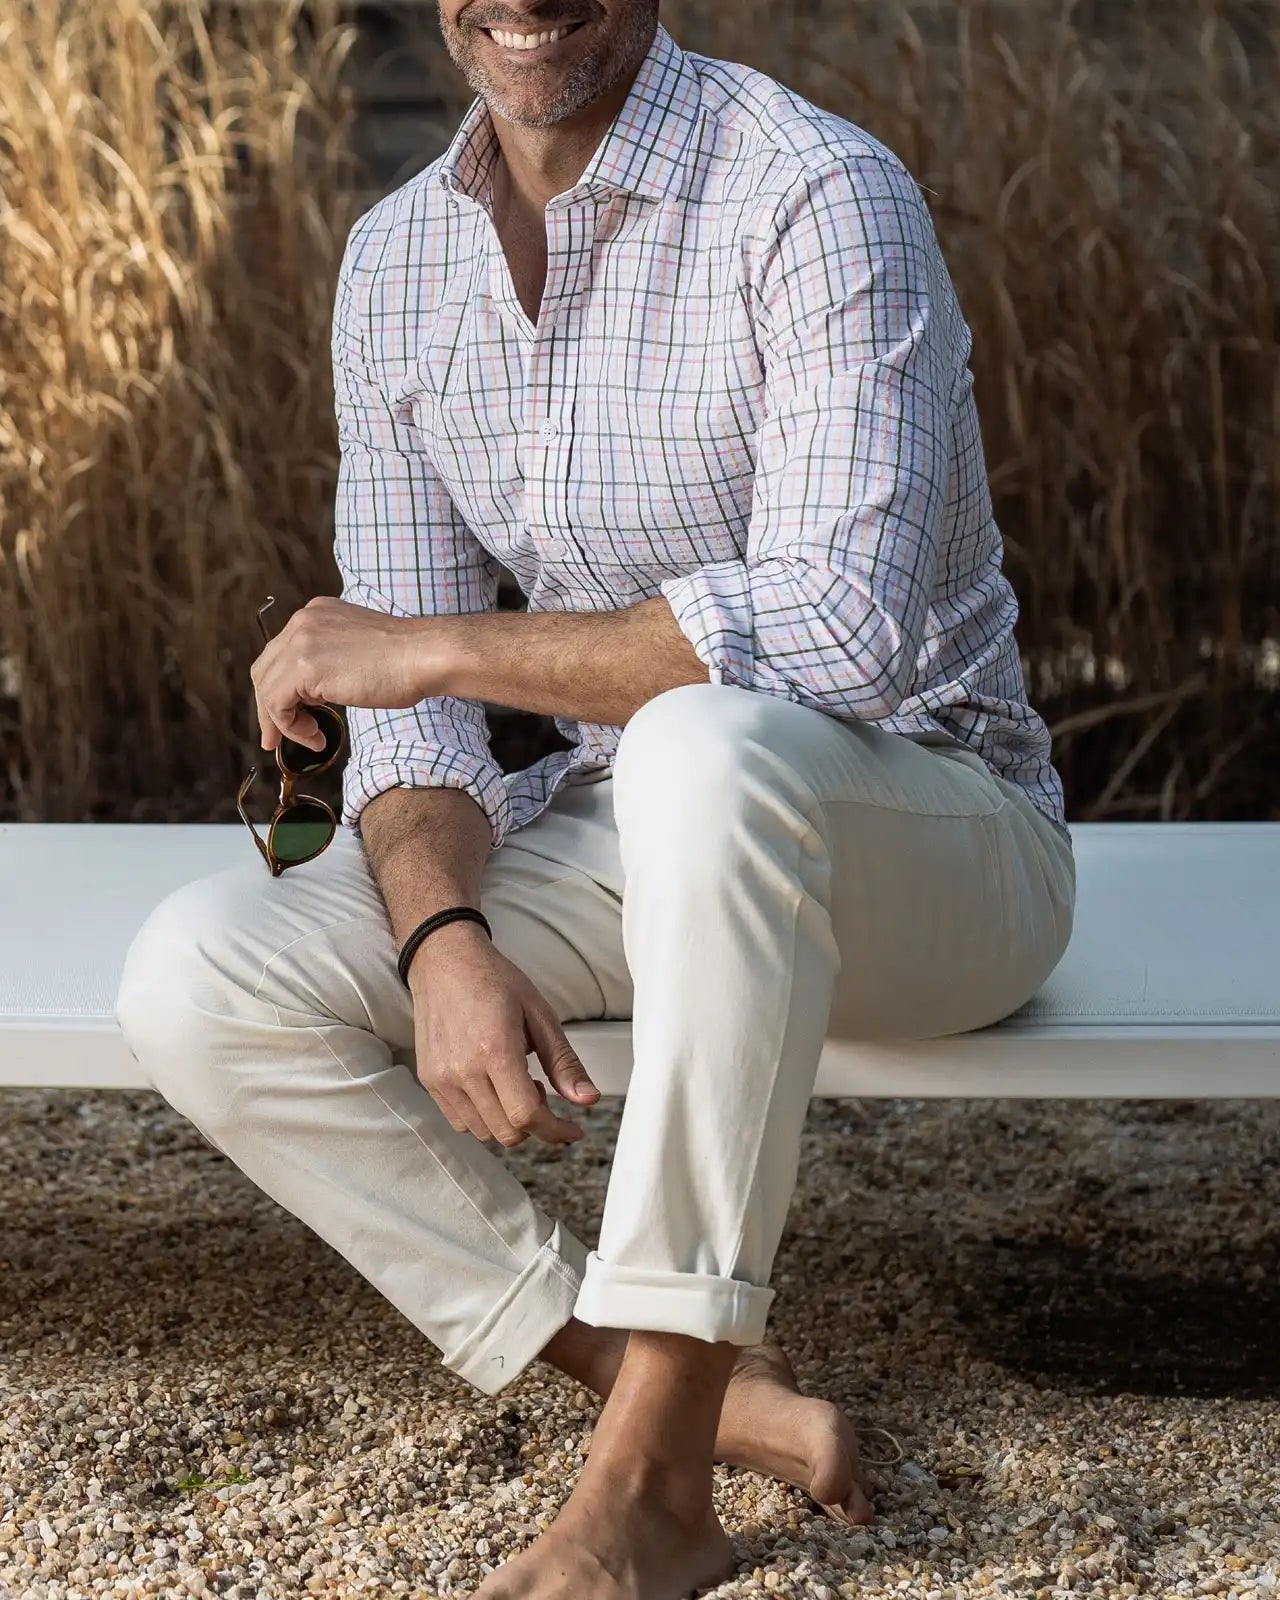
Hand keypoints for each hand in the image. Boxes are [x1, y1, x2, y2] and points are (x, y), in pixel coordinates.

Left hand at [250, 595, 444, 752]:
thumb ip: (330, 660)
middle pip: (264, 669)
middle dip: (268, 707)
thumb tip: (314, 693)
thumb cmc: (406, 660)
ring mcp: (301, 641)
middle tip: (276, 736)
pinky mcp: (304, 666)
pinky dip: (290, 727)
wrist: (424, 655)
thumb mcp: (357, 650)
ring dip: (281, 721)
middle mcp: (302, 621)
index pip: (280, 654)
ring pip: (266, 688)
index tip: (289, 715)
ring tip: (308, 738)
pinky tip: (314, 737)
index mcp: (316, 614)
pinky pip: (277, 704)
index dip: (278, 688)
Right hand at [409, 923, 599, 1146]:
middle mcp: (463, 1070)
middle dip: (535, 1124)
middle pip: (507, 1132)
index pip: (526, 1115)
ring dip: (508, 1122)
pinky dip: (484, 1117)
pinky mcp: (429, 1080)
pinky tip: (491, 1086)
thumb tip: (588, 1099)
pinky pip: (461, 1122)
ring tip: (514, 1083)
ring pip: (484, 1132)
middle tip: (541, 1091)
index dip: (555, 1130)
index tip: (572, 1130)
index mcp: (495, 1049)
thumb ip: (564, 1062)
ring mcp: (441, 1078)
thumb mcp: (540, 1015)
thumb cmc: (494, 981)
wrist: (444, 962)